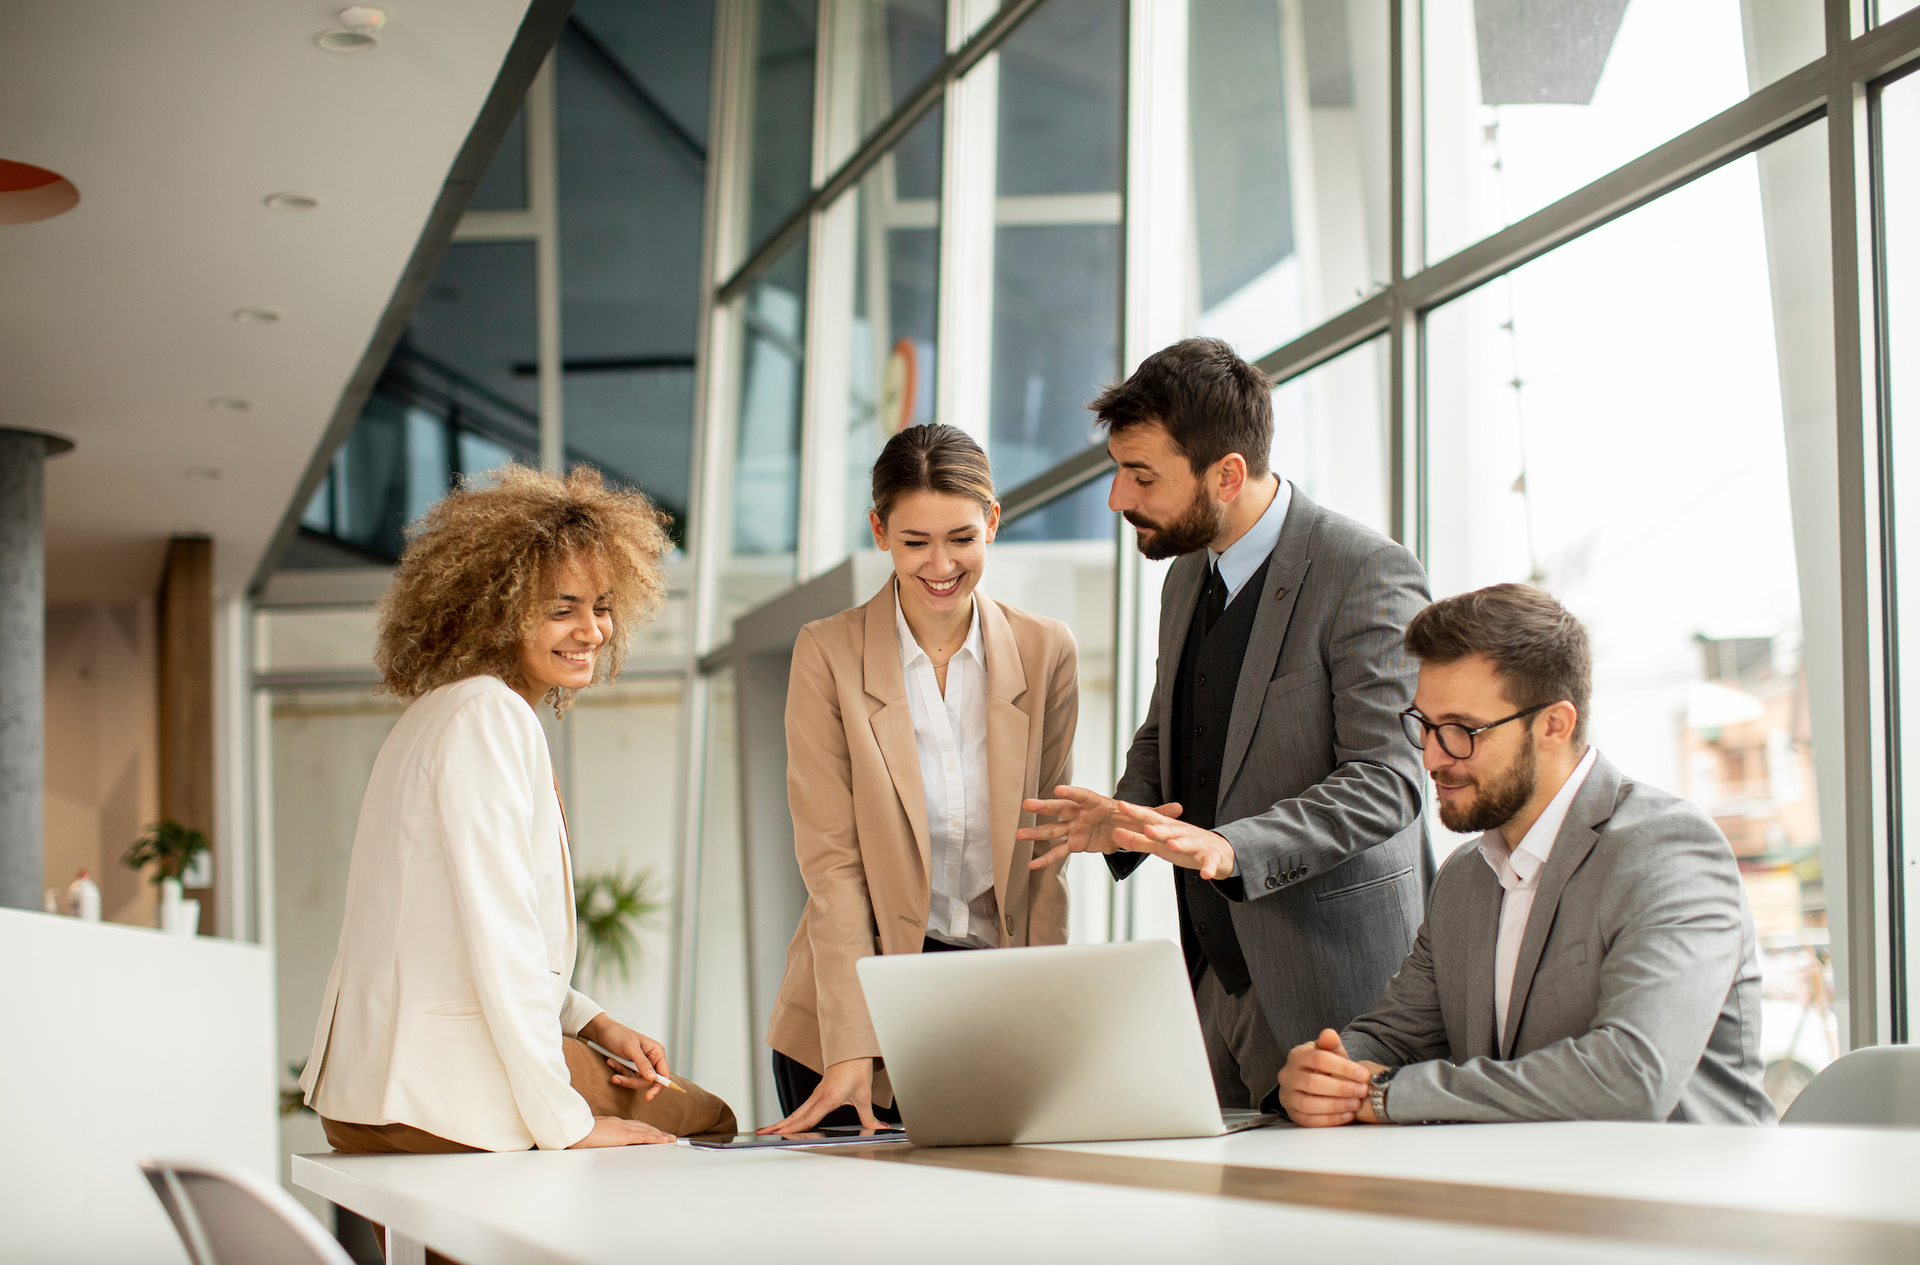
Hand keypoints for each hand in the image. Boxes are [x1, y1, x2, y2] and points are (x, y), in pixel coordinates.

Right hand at [568, 1115, 675, 1146]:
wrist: (573, 1132)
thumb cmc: (578, 1134)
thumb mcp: (592, 1135)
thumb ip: (601, 1137)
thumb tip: (603, 1142)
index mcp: (613, 1124)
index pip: (634, 1126)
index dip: (646, 1129)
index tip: (654, 1132)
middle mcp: (620, 1124)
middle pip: (643, 1127)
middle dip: (656, 1132)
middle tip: (668, 1137)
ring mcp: (622, 1128)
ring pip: (646, 1131)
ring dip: (659, 1135)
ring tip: (670, 1139)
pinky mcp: (622, 1135)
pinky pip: (643, 1136)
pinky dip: (655, 1138)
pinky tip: (663, 1141)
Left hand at [580, 1013, 670, 1100]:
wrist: (602, 1032)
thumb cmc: (618, 1034)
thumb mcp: (630, 1048)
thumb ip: (642, 1063)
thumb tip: (653, 1079)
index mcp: (657, 1052)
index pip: (664, 1074)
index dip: (659, 1087)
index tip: (648, 1097)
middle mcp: (652, 1059)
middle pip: (648, 1081)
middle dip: (632, 1080)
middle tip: (617, 1078)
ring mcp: (641, 1065)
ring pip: (636, 1081)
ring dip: (622, 1074)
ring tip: (611, 1062)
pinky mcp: (631, 1068)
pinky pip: (627, 1077)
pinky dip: (619, 1072)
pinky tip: (611, 1062)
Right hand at [756, 1058, 884, 1134]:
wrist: (853, 1050)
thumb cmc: (857, 1068)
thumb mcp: (864, 1094)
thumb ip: (869, 1116)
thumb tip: (879, 1127)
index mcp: (829, 1098)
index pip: (808, 1118)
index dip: (795, 1129)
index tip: (781, 1135)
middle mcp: (819, 1096)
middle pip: (796, 1116)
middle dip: (779, 1126)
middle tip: (763, 1133)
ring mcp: (817, 1094)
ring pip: (797, 1112)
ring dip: (783, 1121)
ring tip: (769, 1130)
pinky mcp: (818, 1092)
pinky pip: (802, 1108)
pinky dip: (792, 1117)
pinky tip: (789, 1123)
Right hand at [1020, 786, 1184, 869]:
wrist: (1122, 829)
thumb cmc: (1130, 818)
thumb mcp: (1145, 817)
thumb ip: (1159, 814)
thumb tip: (1180, 808)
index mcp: (1098, 804)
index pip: (1084, 796)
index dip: (1072, 792)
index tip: (1058, 789)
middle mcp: (1082, 813)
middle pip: (1061, 809)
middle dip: (1045, 807)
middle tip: (1027, 804)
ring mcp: (1075, 828)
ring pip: (1054, 830)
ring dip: (1037, 832)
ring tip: (1018, 834)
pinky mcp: (1075, 843)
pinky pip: (1059, 852)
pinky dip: (1046, 859)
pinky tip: (1032, 866)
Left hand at [1107, 805, 1236, 879]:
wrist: (1219, 851)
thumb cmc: (1184, 845)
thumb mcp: (1159, 844)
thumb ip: (1137, 840)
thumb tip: (1114, 834)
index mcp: (1168, 828)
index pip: (1150, 818)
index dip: (1136, 812)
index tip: (1120, 805)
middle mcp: (1183, 833)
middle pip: (1169, 830)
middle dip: (1158, 829)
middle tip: (1146, 828)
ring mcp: (1198, 844)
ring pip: (1189, 843)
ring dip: (1181, 844)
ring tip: (1172, 845)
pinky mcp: (1211, 858)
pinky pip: (1210, 863)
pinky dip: (1208, 868)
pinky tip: (1205, 875)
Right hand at [1276, 1029, 1387, 1126]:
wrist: (1311, 1079)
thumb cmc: (1322, 1065)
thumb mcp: (1328, 1051)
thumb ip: (1330, 1043)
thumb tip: (1330, 1033)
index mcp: (1297, 1056)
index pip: (1319, 1060)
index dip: (1343, 1068)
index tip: (1363, 1074)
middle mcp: (1288, 1075)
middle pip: (1313, 1083)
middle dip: (1342, 1088)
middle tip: (1362, 1090)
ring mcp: (1287, 1096)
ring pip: (1309, 1104)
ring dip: (1336, 1105)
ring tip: (1356, 1103)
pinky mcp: (1292, 1113)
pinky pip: (1309, 1121)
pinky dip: (1330, 1119)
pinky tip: (1346, 1115)